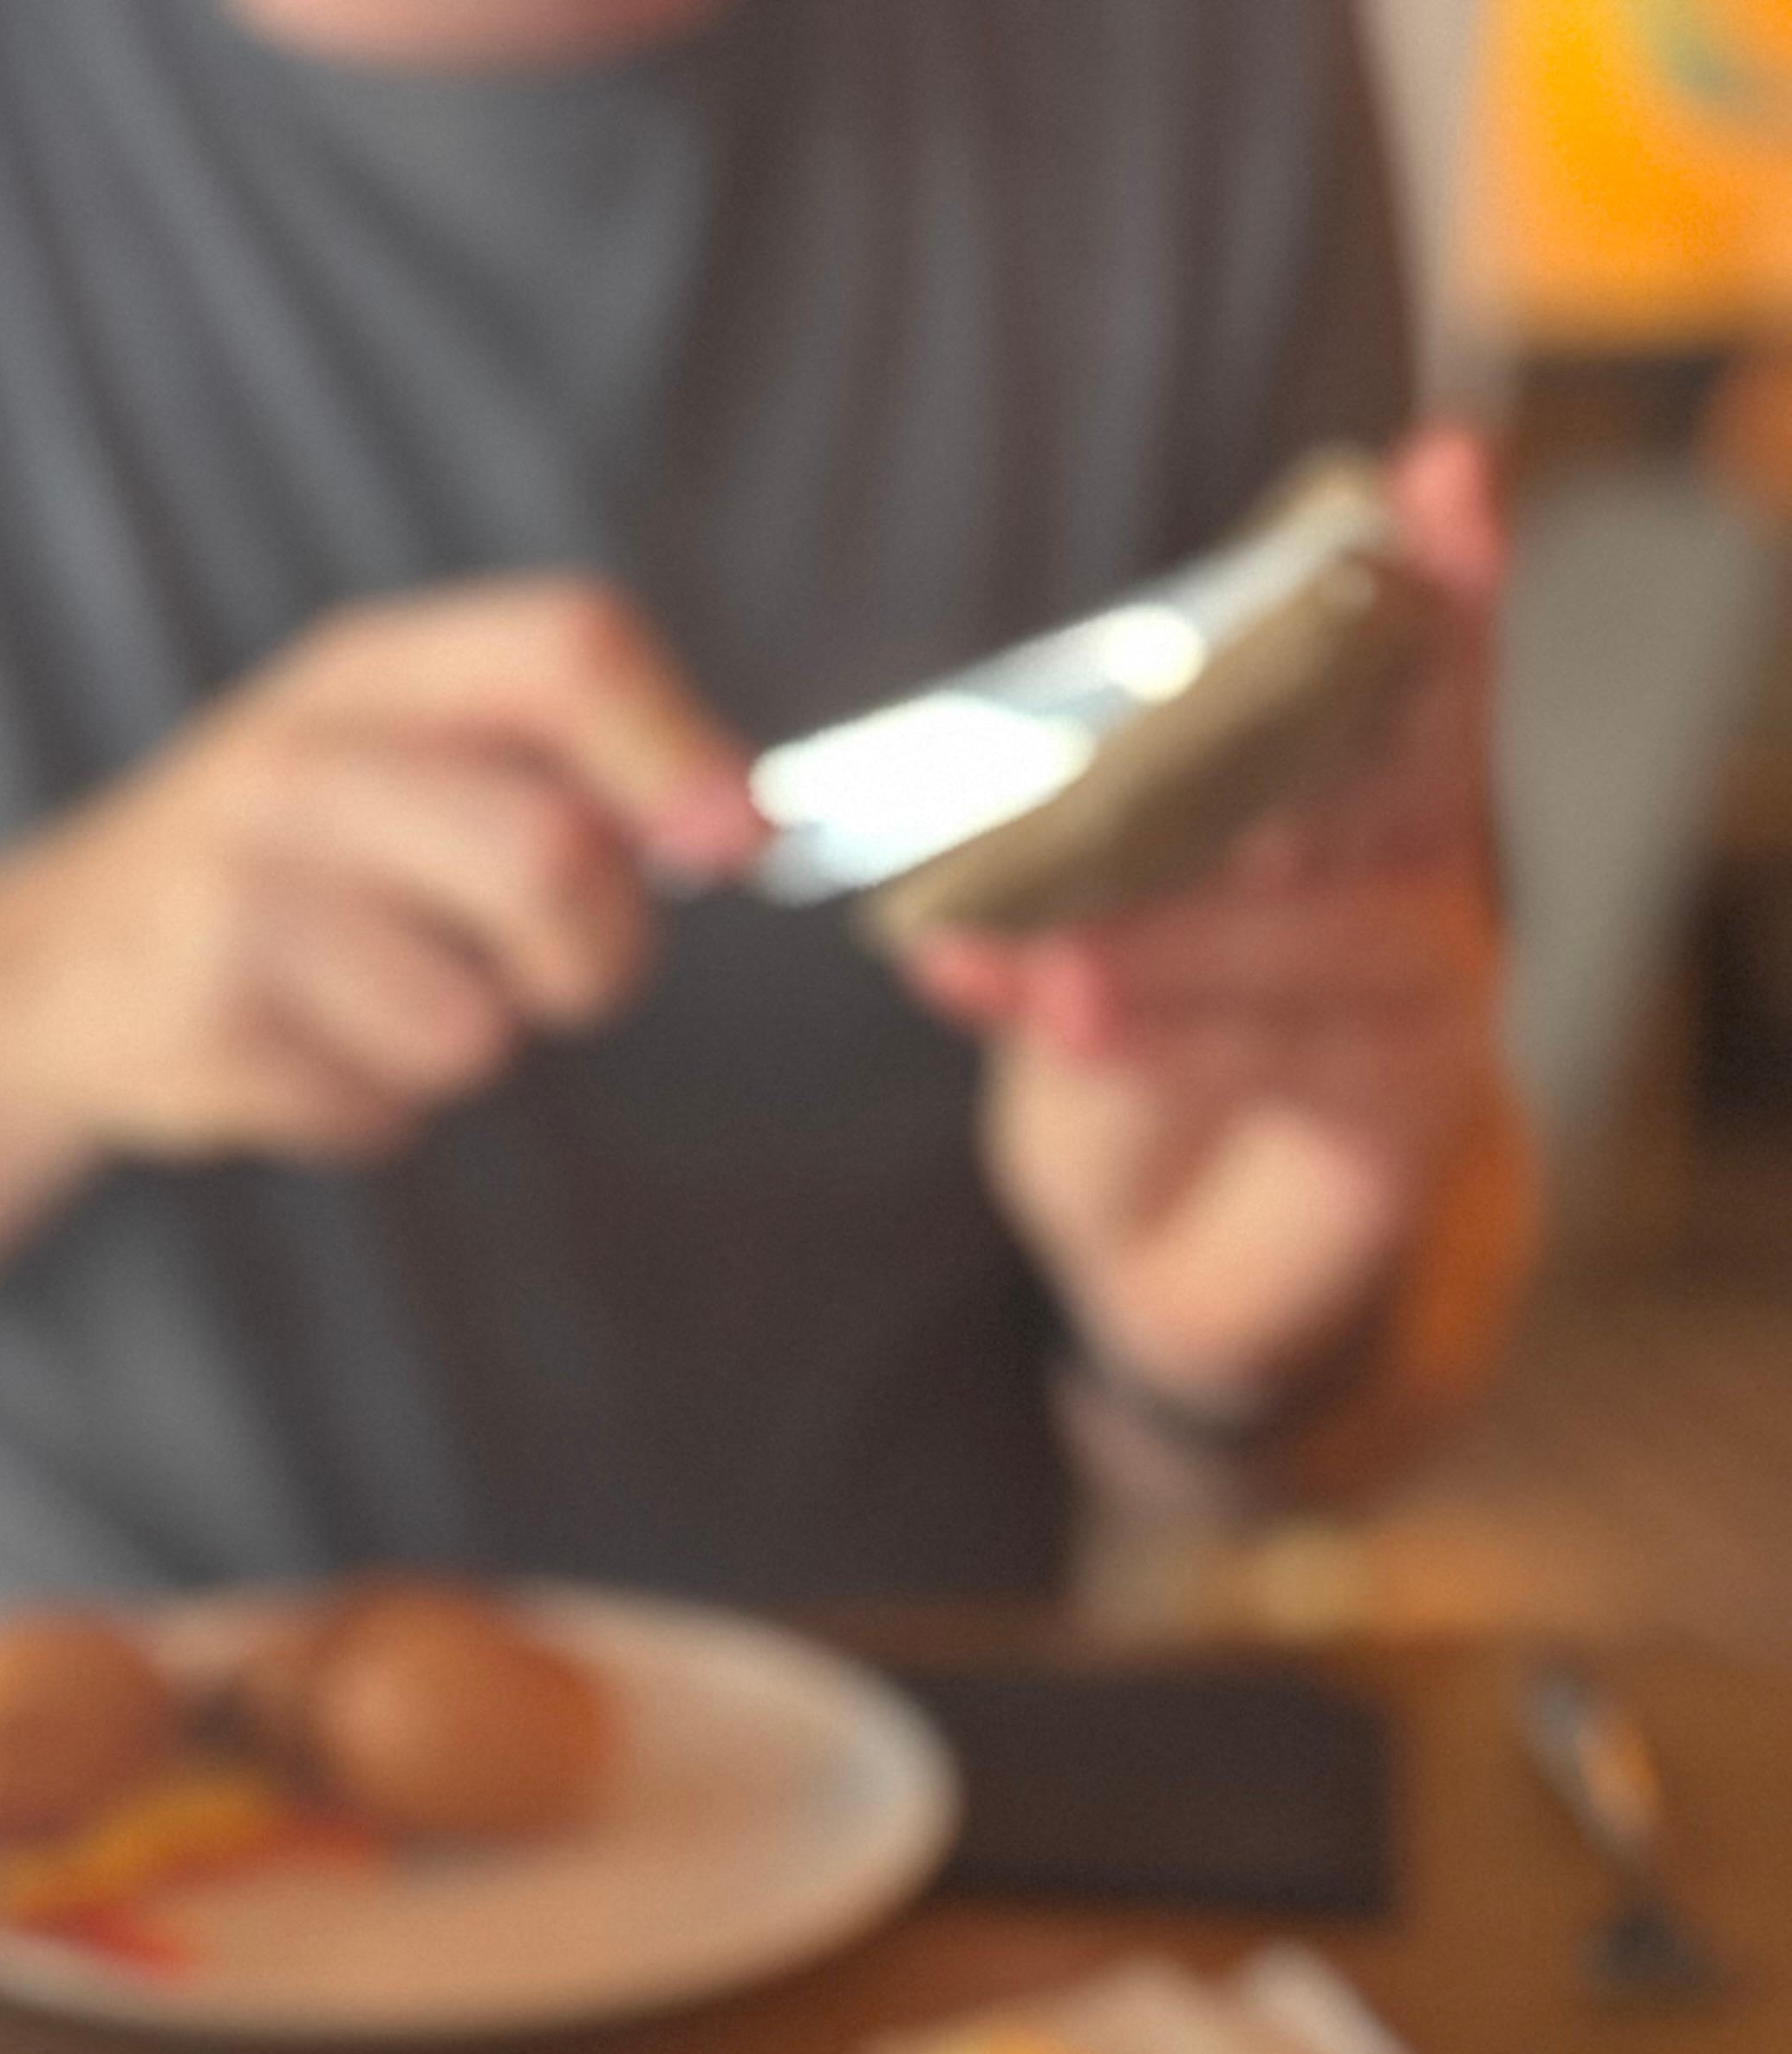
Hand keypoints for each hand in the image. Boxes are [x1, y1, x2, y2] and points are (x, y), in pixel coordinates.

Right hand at [8, 580, 758, 1168]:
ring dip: (463, 1048)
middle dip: (595, 956)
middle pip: (546, 858)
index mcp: (370, 671)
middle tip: (567, 977)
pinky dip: (372, 1111)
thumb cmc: (277, 864)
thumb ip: (555, 761)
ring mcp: (238, 896)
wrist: (49, 968)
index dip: (678, 748)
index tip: (738, 840)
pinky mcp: (204, 1029)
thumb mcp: (390, 752)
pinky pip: (379, 1110)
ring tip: (379, 1004)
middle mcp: (297, 761)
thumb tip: (740, 819)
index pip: (567, 650)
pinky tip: (304, 1055)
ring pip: (469, 1023)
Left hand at [899, 429, 1513, 1429]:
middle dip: (1372, 673)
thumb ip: (1047, 897)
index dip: (1428, 568)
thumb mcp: (1073, 951)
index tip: (1433, 468)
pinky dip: (1172, 1029)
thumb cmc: (1129, 1061)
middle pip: (1401, 749)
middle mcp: (1405, 864)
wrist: (1165, 1257)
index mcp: (1336, 791)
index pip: (1395, 657)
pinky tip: (1071, 1018)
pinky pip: (1297, 1047)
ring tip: (1057, 968)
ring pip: (1321, 925)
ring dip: (1179, 934)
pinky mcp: (1406, 1094)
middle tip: (1325, 609)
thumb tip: (948, 893)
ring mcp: (1422, 976)